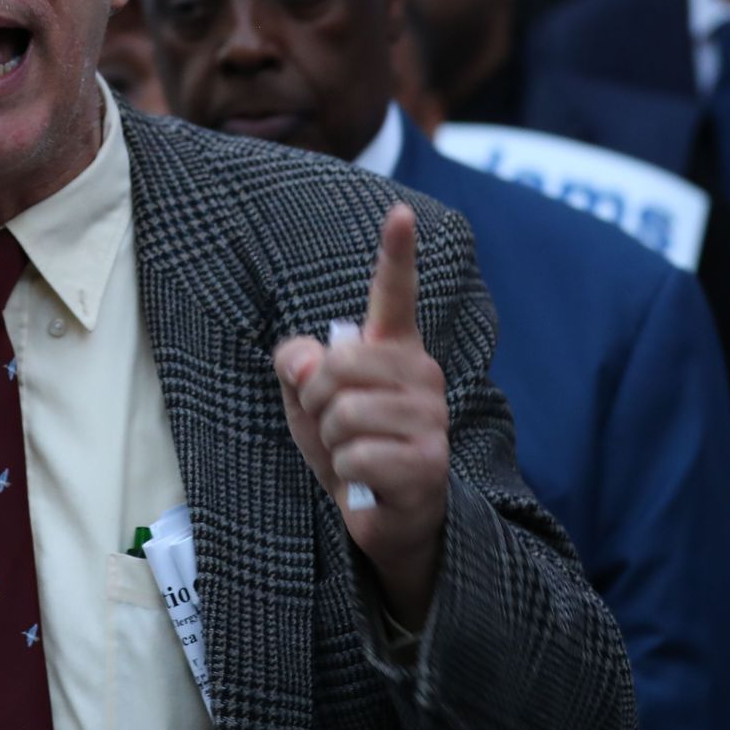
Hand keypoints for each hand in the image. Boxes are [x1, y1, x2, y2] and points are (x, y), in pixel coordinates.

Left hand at [274, 204, 449, 625]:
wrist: (384, 517)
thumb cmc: (346, 447)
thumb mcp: (307, 403)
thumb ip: (298, 366)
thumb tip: (306, 357)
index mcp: (394, 350)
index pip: (395, 294)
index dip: (395, 252)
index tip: (398, 211)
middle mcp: (421, 374)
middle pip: (337, 365)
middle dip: (316, 402)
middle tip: (333, 427)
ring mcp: (431, 418)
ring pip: (343, 414)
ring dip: (332, 443)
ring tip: (354, 456)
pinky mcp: (429, 463)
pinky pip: (356, 456)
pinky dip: (347, 476)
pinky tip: (368, 483)